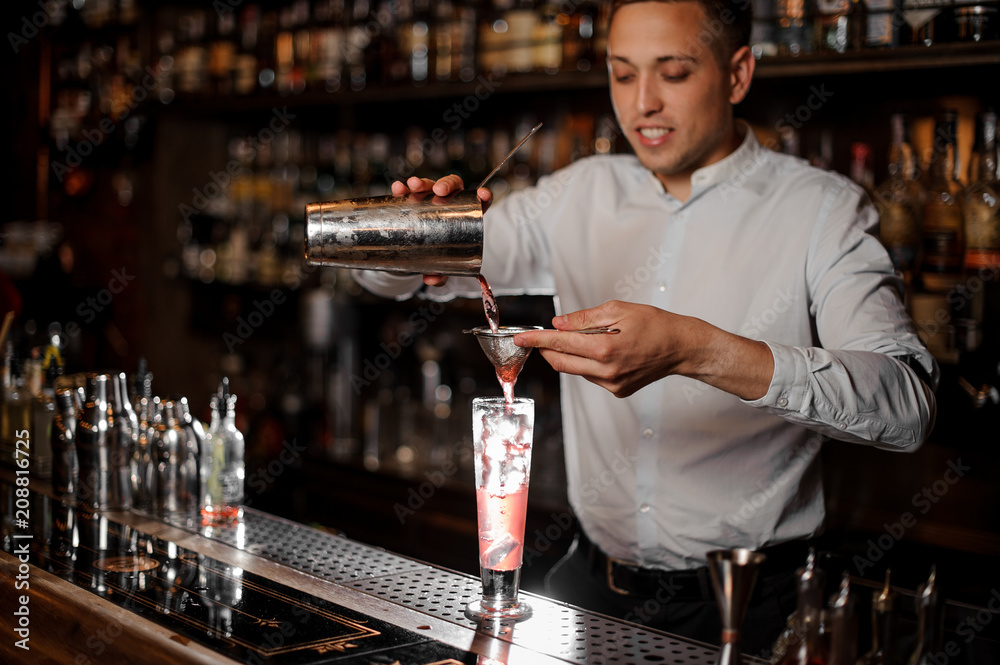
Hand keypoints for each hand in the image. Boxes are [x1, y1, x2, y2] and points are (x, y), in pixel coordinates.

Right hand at [390, 175, 493, 286]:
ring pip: (430, 185)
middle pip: (452, 186)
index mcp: (466, 215)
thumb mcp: (443, 266)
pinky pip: (409, 192)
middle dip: (446, 184)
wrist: (421, 251)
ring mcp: (431, 199)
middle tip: (438, 192)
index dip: (484, 195)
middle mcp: (449, 202)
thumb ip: (441, 274)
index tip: (483, 194)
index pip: (479, 202)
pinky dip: (403, 189)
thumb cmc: (440, 255)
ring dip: (422, 183)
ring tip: (413, 186)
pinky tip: (398, 189)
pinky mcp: (414, 200)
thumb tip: (432, 280)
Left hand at [513, 300, 773, 399]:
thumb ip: (584, 318)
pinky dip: (587, 363)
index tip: (520, 337)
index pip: (560, 344)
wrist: (680, 347)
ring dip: (570, 355)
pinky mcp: (617, 391)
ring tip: (587, 338)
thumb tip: (558, 324)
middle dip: (548, 349)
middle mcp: (606, 371)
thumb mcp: (618, 310)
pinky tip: (602, 351)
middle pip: (561, 363)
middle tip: (542, 337)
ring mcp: (612, 384)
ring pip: (575, 370)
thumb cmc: (654, 324)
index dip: (537, 339)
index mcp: (605, 348)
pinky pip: (590, 377)